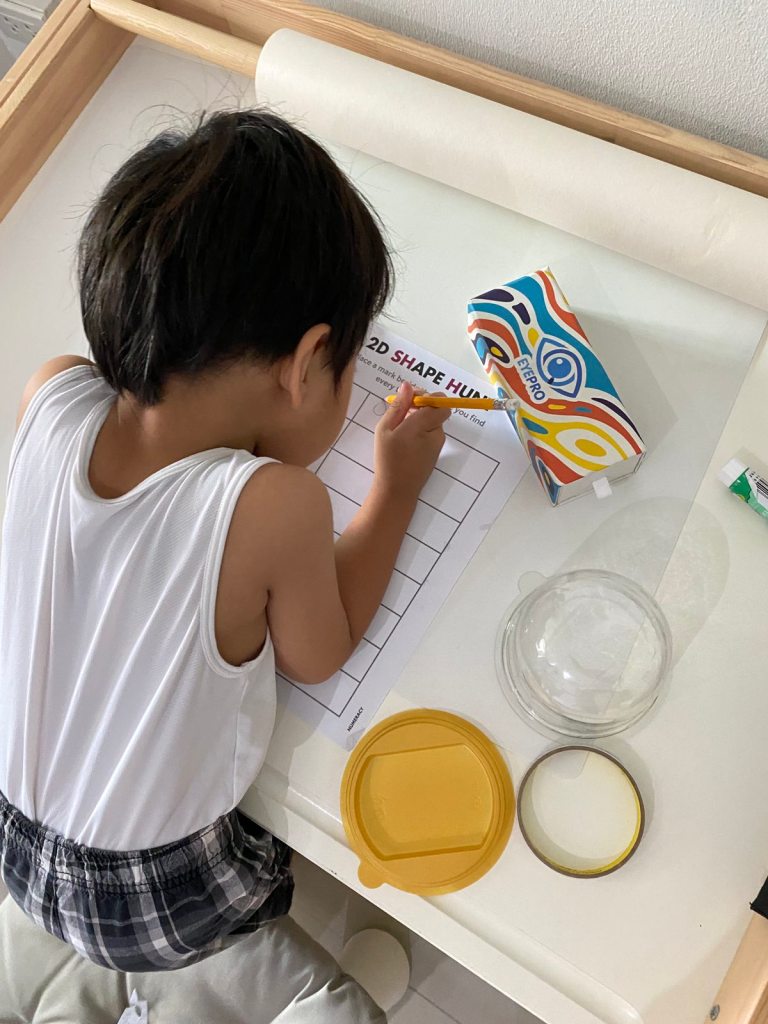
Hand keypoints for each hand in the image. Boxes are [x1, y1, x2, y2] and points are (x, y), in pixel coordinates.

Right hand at [373, 382, 449, 501]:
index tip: (409, 400)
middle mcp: (436, 432)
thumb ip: (398, 405)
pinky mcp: (436, 452)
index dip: (426, 396)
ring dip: (419, 420)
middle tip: (400, 414)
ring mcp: (438, 443)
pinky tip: (405, 441)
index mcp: (423, 424)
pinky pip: (431, 434)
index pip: (439, 401)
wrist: (397, 490)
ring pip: (433, 421)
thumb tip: (408, 385)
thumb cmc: (388, 459)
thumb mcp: (385, 429)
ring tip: (399, 430)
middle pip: (436, 409)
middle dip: (421, 407)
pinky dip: (420, 432)